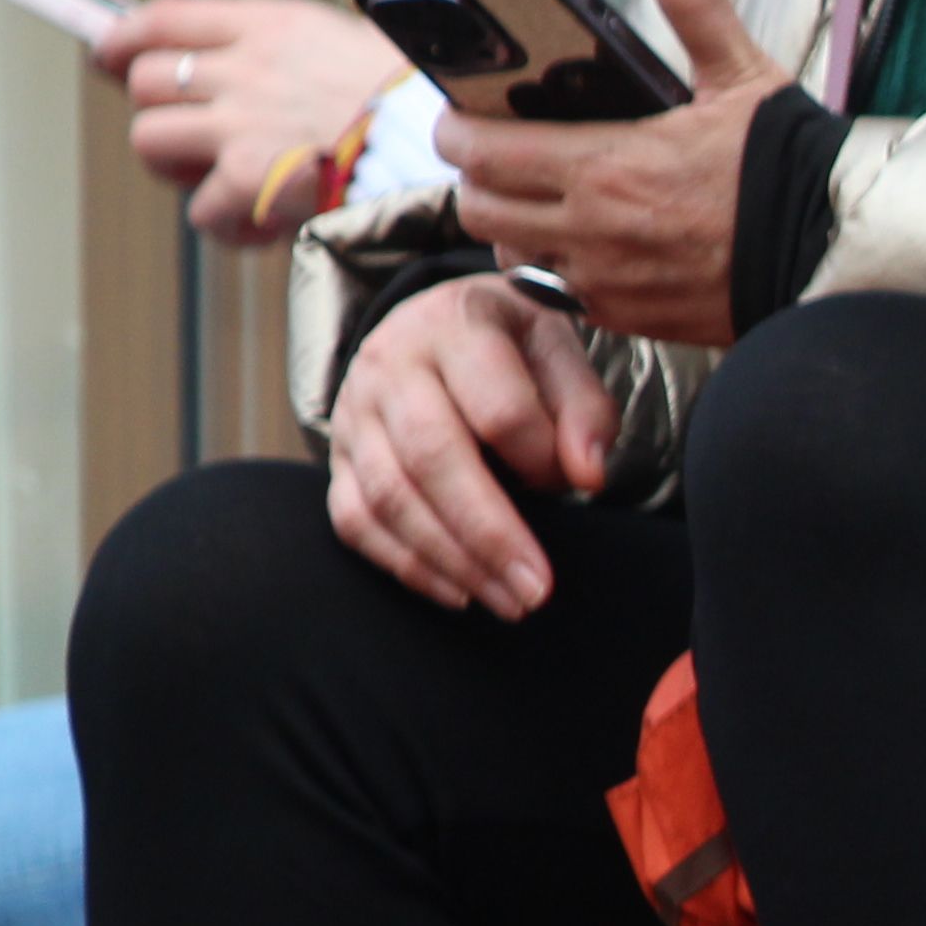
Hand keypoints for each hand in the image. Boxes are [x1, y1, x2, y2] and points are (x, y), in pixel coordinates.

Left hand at [94, 0, 414, 238]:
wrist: (457, 155)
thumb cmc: (424, 108)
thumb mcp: (353, 49)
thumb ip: (287, 55)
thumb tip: (233, 73)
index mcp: (275, 27)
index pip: (166, 18)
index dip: (125, 37)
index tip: (109, 53)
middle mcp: (249, 69)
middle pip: (146, 80)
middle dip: (163, 113)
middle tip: (197, 142)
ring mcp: (245, 124)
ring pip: (151, 141)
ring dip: (182, 169)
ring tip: (227, 184)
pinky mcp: (253, 180)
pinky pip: (203, 210)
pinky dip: (229, 225)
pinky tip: (267, 225)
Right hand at [326, 275, 622, 616]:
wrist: (435, 324)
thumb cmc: (509, 345)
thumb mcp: (559, 348)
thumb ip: (584, 407)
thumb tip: (587, 474)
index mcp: (454, 327)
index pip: (498, 408)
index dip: (542, 458)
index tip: (580, 484)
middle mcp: (389, 367)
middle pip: (431, 458)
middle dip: (488, 533)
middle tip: (537, 590)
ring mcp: (353, 414)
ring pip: (387, 496)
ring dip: (451, 561)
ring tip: (509, 601)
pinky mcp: (338, 458)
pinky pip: (356, 520)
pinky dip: (406, 565)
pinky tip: (459, 593)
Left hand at [432, 0, 784, 348]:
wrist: (838, 254)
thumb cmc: (788, 168)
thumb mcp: (740, 74)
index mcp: (606, 165)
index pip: (479, 151)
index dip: (455, 129)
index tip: (462, 115)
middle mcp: (592, 230)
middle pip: (476, 206)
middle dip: (475, 177)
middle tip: (497, 156)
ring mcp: (607, 281)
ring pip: (508, 253)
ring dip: (510, 226)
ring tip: (539, 201)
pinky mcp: (629, 318)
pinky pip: (555, 295)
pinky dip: (552, 270)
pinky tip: (584, 245)